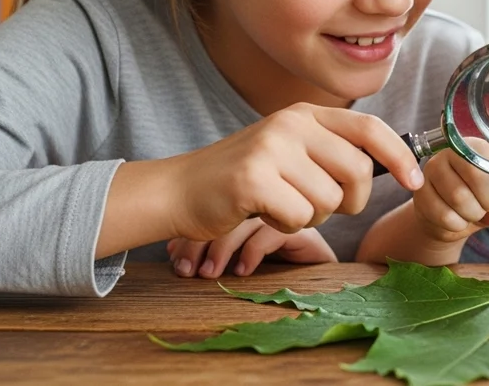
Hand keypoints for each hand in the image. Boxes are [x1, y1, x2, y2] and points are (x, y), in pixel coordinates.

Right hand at [165, 103, 423, 241]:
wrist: (181, 190)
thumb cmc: (246, 178)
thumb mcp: (292, 150)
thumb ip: (334, 151)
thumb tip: (396, 164)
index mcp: (306, 114)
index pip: (370, 128)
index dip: (399, 156)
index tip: (414, 182)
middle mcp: (291, 123)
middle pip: (358, 171)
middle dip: (347, 201)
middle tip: (317, 204)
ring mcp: (271, 148)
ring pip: (330, 200)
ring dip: (310, 216)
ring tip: (280, 203)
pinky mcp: (253, 178)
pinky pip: (300, 216)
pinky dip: (285, 225)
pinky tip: (262, 211)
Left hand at [167, 218, 336, 277]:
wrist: (316, 284)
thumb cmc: (272, 271)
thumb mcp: (232, 258)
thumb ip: (207, 249)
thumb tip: (172, 251)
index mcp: (246, 205)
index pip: (212, 209)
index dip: (191, 234)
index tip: (175, 258)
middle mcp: (265, 205)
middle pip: (225, 213)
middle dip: (201, 243)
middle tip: (188, 270)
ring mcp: (285, 215)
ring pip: (244, 222)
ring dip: (221, 250)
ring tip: (210, 274)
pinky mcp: (302, 231)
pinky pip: (271, 233)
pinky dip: (252, 252)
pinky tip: (242, 270)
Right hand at [412, 140, 488, 243]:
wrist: (455, 221)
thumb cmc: (484, 201)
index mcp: (476, 146)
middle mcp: (450, 152)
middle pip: (475, 176)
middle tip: (488, 205)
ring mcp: (431, 170)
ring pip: (459, 197)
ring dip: (473, 214)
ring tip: (473, 211)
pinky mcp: (420, 193)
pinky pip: (444, 215)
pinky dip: (458, 224)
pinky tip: (457, 218)